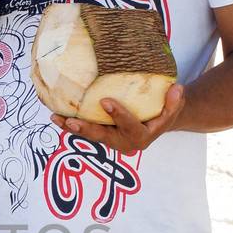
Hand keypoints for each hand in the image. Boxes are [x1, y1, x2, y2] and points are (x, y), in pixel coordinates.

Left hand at [51, 82, 185, 151]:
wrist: (157, 122)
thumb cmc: (164, 112)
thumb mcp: (174, 107)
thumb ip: (174, 101)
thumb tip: (176, 89)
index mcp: (141, 137)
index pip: (130, 128)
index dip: (118, 116)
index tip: (106, 101)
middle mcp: (123, 143)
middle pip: (103, 137)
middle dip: (87, 130)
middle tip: (73, 120)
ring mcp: (110, 140)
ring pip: (90, 136)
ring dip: (72, 128)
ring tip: (56, 118)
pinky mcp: (101, 135)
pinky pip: (85, 131)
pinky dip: (70, 124)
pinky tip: (56, 115)